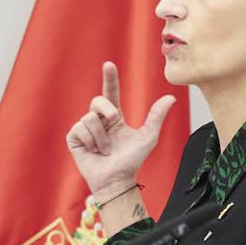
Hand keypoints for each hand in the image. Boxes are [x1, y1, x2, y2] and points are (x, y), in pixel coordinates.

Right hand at [65, 62, 175, 196]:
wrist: (118, 180)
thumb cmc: (132, 160)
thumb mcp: (148, 136)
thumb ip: (156, 116)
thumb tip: (171, 97)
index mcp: (114, 117)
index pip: (111, 93)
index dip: (110, 79)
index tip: (109, 65)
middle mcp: (99, 120)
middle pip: (98, 102)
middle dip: (107, 111)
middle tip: (114, 124)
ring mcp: (85, 129)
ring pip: (90, 118)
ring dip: (102, 136)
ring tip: (105, 149)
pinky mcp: (74, 138)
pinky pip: (80, 128)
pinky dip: (91, 141)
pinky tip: (94, 151)